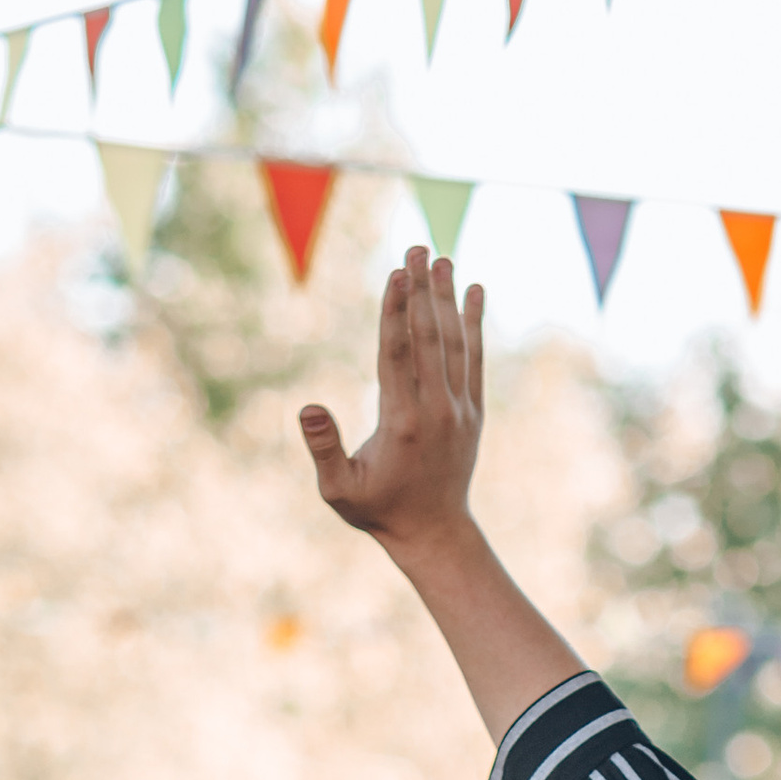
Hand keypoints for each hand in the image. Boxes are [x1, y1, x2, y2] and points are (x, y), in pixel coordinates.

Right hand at [299, 247, 484, 552]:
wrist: (433, 532)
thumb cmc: (377, 510)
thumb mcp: (339, 490)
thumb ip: (324, 448)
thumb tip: (305, 408)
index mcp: (402, 423)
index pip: (398, 355)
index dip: (396, 311)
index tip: (397, 273)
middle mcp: (437, 410)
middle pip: (430, 338)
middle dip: (422, 291)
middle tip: (417, 247)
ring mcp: (460, 409)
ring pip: (455, 344)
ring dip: (448, 299)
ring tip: (442, 258)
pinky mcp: (473, 411)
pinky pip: (475, 359)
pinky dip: (475, 324)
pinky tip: (474, 291)